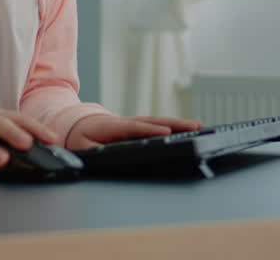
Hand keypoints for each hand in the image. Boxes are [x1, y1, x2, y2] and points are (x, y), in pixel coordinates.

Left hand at [65, 115, 202, 150]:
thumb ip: (92, 152)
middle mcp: (127, 122)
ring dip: (179, 123)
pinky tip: (191, 129)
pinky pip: (158, 125)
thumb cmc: (81, 137)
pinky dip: (174, 126)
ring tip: (199, 125)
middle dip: (174, 123)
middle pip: (153, 121)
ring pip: (158, 121)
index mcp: (113, 127)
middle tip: (194, 126)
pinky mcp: (140, 126)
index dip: (149, 130)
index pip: (133, 127)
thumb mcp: (81, 147)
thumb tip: (103, 157)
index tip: (165, 131)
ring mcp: (135, 123)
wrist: (80, 124)